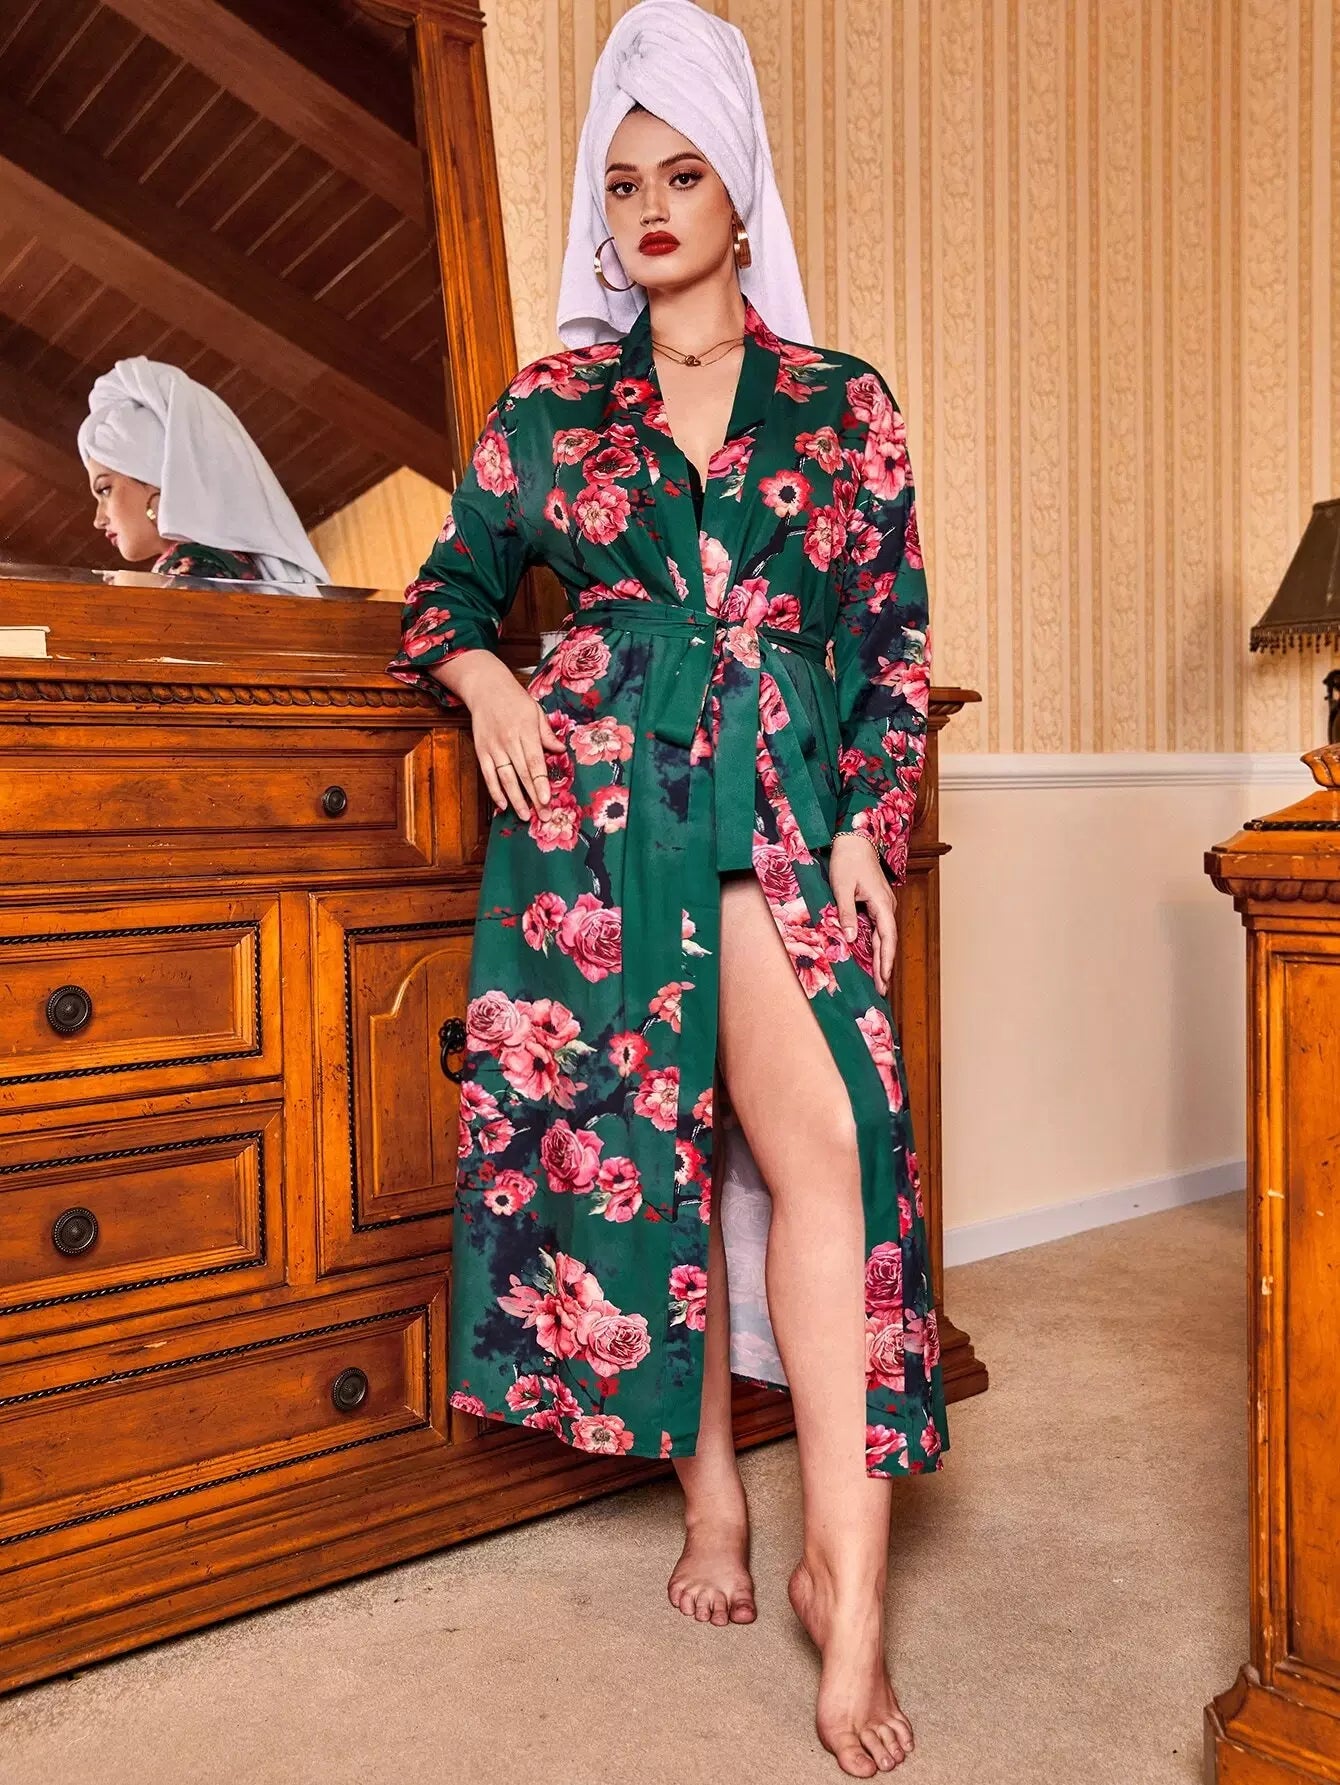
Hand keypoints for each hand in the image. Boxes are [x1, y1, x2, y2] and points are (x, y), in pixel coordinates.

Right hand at [433, 650, 565, 819]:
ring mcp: (493, 747)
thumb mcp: (536, 711)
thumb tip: (561, 750)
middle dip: (533, 797)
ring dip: (515, 799)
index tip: (546, 800)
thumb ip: (546, 733)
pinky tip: (503, 805)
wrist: (485, 688)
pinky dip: (494, 791)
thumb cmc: (515, 700)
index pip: (535, 762)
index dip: (540, 783)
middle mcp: (509, 741)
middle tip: (543, 816)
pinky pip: (488, 775)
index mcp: (526, 731)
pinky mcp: (481, 751)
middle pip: (522, 774)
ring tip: (525, 816)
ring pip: (505, 778)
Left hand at [830, 832, 896, 995]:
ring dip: (881, 958)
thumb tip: (850, 938)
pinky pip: (878, 929)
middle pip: (887, 942)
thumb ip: (846, 913)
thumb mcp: (842, 887)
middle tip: (882, 989)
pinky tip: (873, 958)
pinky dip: (876, 946)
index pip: (887, 938)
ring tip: (879, 980)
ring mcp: (883, 906)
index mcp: (881, 903)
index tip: (884, 979)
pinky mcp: (876, 904)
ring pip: (883, 937)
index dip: (886, 960)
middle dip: (885, 966)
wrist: (854, 839)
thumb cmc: (847, 860)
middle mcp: (886, 907)